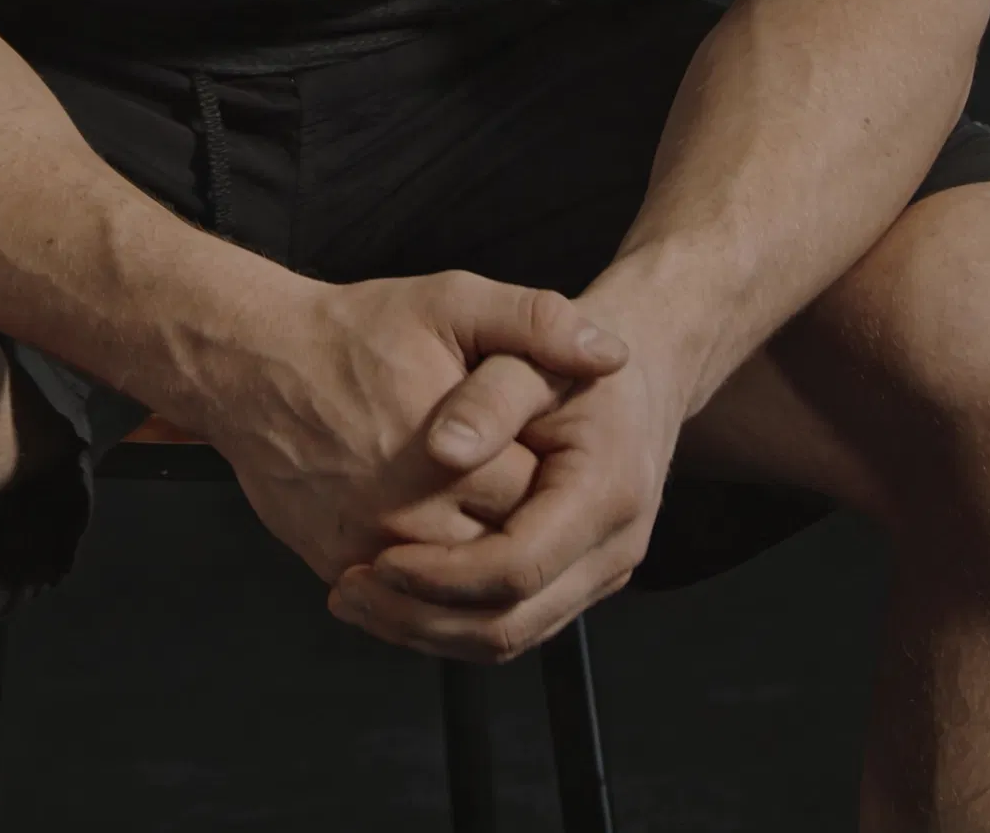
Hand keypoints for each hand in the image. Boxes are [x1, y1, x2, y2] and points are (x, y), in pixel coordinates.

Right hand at [207, 269, 627, 588]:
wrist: (255, 364)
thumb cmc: (356, 331)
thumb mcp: (451, 301)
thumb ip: (536, 323)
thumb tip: (613, 354)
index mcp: (453, 459)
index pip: (541, 499)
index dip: (557, 477)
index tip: (551, 448)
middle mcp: (412, 519)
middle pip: (505, 554)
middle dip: (525, 526)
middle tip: (524, 487)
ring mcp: (372, 551)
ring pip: (457, 592)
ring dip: (484, 567)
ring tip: (494, 520)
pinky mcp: (338, 567)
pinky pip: (404, 602)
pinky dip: (433, 586)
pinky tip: (449, 546)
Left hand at [327, 325, 682, 659]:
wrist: (641, 369)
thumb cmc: (572, 356)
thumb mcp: (532, 351)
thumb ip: (491, 395)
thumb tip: (444, 449)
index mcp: (604, 493)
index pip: (516, 567)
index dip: (442, 574)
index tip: (378, 558)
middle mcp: (613, 549)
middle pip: (511, 622)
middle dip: (421, 617)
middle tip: (348, 592)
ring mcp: (599, 573)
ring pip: (510, 637)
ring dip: (428, 630)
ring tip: (356, 599)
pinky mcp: (578, 582)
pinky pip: (513, 624)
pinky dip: (451, 621)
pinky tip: (394, 596)